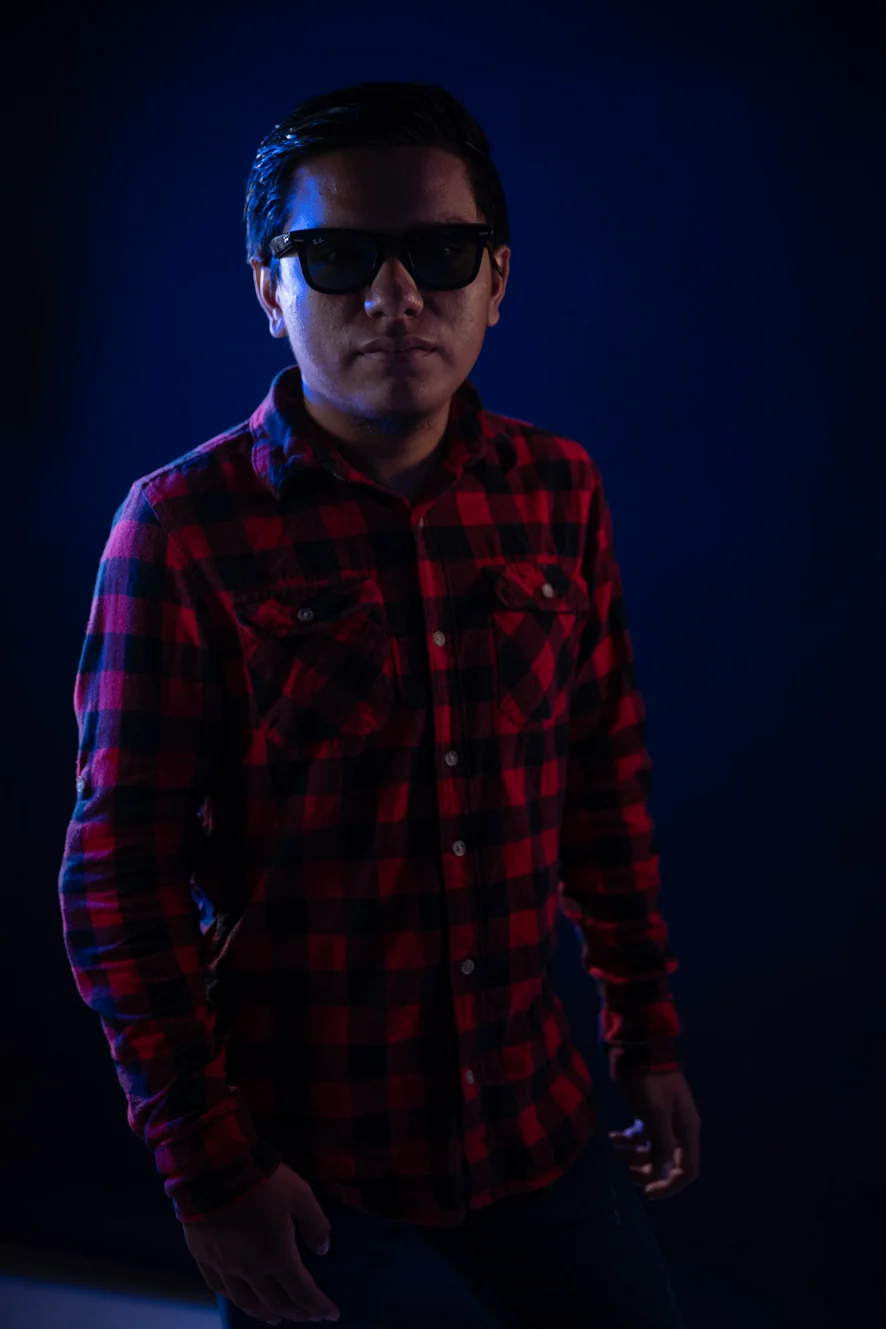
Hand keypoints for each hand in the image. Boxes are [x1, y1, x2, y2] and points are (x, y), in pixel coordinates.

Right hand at [182, 1161, 340, 1323]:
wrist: (216, 1169)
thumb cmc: (263, 1181)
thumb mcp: (301, 1194)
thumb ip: (316, 1224)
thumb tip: (324, 1250)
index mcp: (277, 1256)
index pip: (302, 1293)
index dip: (319, 1307)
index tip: (332, 1315)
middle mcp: (251, 1270)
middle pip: (276, 1303)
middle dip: (296, 1313)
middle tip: (308, 1316)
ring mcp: (225, 1266)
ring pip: (246, 1303)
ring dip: (265, 1314)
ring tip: (276, 1318)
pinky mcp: (203, 1257)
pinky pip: (218, 1288)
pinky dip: (234, 1298)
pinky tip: (239, 1298)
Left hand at [608, 1069, 700, 1200]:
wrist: (638, 1048)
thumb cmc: (649, 1081)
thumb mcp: (655, 1113)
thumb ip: (661, 1145)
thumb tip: (664, 1174)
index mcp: (687, 1131)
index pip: (687, 1171)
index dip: (669, 1186)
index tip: (647, 1192)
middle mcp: (679, 1129)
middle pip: (667, 1165)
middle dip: (647, 1171)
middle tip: (625, 1170)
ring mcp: (665, 1122)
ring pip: (652, 1152)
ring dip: (634, 1155)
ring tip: (615, 1146)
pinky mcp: (650, 1114)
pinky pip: (642, 1137)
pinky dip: (629, 1140)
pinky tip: (613, 1136)